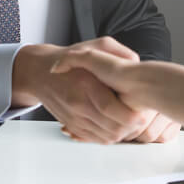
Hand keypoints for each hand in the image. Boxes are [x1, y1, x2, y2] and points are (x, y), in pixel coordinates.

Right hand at [50, 46, 180, 142]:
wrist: (40, 73)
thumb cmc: (68, 58)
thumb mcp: (94, 45)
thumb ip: (117, 52)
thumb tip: (136, 62)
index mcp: (85, 84)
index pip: (110, 108)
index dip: (129, 114)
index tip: (142, 112)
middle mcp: (79, 104)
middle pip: (111, 127)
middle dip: (131, 127)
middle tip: (142, 119)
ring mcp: (75, 118)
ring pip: (106, 136)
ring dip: (123, 134)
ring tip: (132, 123)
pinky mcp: (73, 125)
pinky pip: (96, 138)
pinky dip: (110, 136)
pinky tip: (118, 126)